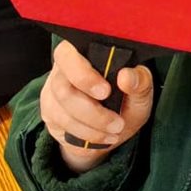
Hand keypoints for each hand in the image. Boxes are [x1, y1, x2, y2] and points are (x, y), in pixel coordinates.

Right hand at [39, 40, 154, 174]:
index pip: (67, 53)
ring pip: (62, 110)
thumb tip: (127, 76)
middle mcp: (62, 71)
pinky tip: (104, 136)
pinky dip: (87, 134)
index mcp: (83, 54)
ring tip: (116, 129)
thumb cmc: (125, 103)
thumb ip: (140, 81)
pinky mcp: (49, 113)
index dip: (82, 73)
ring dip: (93, 125)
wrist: (111, 130)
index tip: (106, 91)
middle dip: (90, 109)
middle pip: (62, 87)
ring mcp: (52, 93)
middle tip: (117, 121)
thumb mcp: (141, 93)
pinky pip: (62, 126)